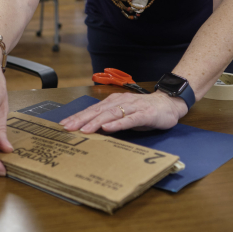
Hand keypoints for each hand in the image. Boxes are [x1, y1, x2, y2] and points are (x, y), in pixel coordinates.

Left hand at [59, 90, 186, 133]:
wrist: (169, 104)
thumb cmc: (144, 111)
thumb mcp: (123, 114)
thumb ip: (109, 119)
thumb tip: (91, 129)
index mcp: (113, 102)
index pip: (92, 109)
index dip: (78, 116)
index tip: (63, 124)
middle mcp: (120, 102)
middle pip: (98, 111)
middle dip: (81, 119)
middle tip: (68, 127)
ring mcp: (133, 107)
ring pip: (111, 114)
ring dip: (96, 122)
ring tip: (84, 129)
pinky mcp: (144, 114)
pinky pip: (129, 119)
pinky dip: (118, 124)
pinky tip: (108, 128)